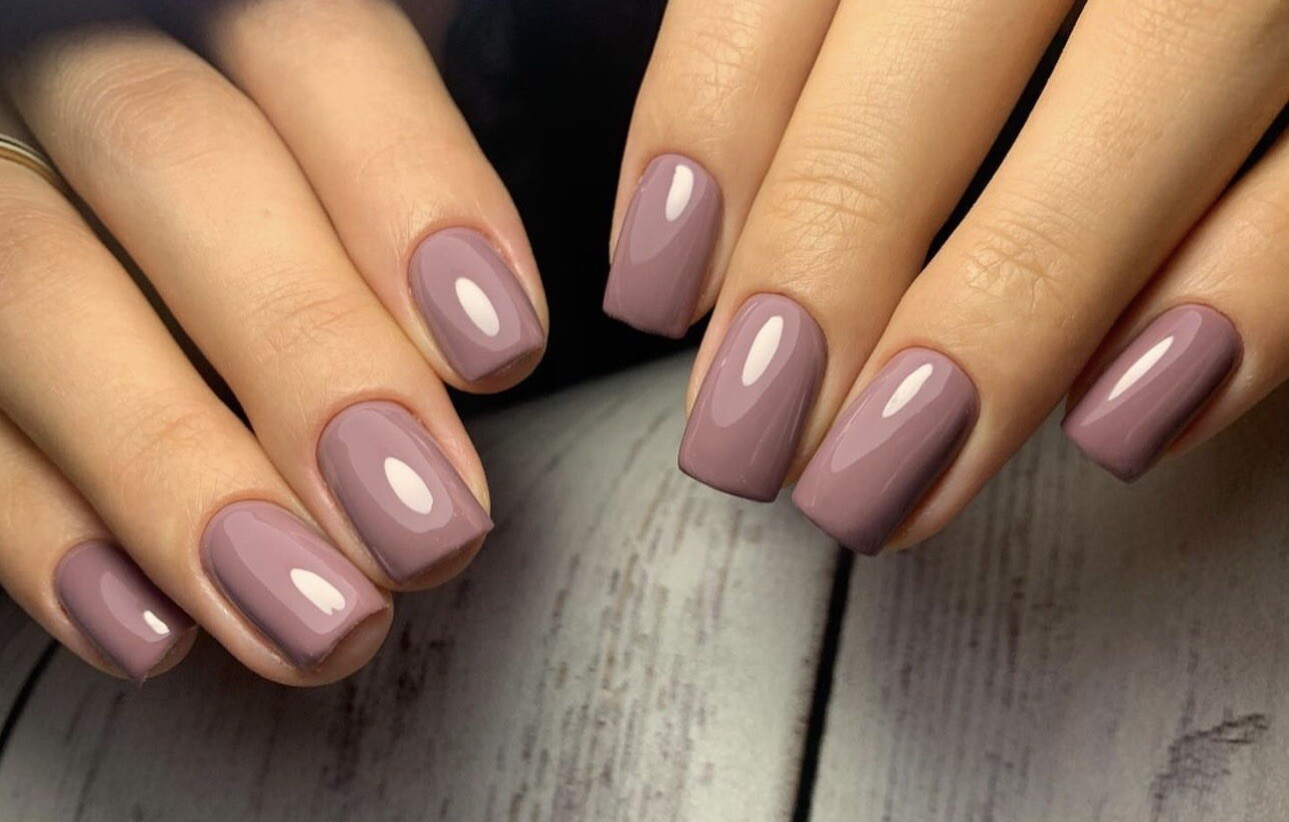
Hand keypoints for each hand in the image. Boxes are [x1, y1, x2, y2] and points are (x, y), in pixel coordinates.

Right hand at [0, 0, 545, 683]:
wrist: (120, 210)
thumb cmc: (277, 171)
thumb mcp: (335, 123)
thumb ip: (392, 161)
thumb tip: (492, 334)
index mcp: (213, 6)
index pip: (310, 45)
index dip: (407, 189)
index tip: (499, 349)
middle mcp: (72, 65)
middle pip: (173, 160)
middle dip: (309, 356)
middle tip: (426, 528)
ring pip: (33, 292)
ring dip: (180, 475)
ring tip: (318, 615)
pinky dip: (41, 530)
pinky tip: (159, 626)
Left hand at [605, 0, 1287, 552]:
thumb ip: (818, 44)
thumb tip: (693, 240)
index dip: (705, 136)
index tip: (654, 285)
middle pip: (937, 51)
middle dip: (820, 266)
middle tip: (744, 437)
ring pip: (1139, 110)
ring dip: (995, 325)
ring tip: (880, 478)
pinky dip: (1235, 305)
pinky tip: (1117, 419)